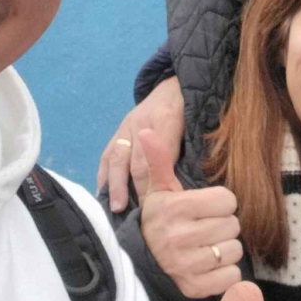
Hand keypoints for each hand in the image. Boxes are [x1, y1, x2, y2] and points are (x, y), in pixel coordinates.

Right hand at [98, 76, 183, 211]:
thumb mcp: (197, 124)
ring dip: (116, 185)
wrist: (174, 86)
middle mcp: (142, 123)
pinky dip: (104, 176)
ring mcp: (126, 127)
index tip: (167, 204)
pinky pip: (106, 155)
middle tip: (142, 214)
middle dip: (138, 190)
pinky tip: (103, 194)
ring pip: (117, 158)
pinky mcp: (117, 132)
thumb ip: (193, 150)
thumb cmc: (190, 110)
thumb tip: (191, 185)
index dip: (163, 181)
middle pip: (137, 161)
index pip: (163, 155)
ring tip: (116, 208)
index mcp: (167, 119)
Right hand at [139, 129, 243, 298]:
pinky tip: (209, 266)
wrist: (140, 261)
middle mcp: (179, 238)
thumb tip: (147, 130)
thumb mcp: (158, 190)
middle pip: (233, 225)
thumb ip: (158, 160)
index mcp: (175, 208)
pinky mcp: (194, 288)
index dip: (220, 204)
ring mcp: (186, 265)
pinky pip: (231, 276)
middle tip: (205, 228)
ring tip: (206, 246)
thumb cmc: (158, 219)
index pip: (228, 201)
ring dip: (225, 248)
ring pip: (234, 250)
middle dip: (223, 225)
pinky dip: (225, 272)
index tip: (204, 208)